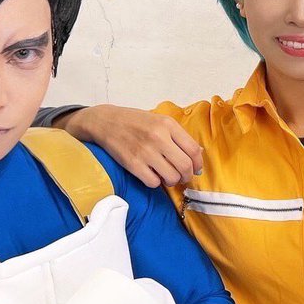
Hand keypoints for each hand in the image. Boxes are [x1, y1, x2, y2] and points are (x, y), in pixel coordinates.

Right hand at [59, 105, 203, 187]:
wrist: (105, 122)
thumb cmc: (135, 122)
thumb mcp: (159, 120)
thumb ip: (179, 135)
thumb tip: (198, 154)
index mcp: (167, 124)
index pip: (193, 150)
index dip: (198, 164)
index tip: (196, 169)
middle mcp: (158, 137)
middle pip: (185, 166)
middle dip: (187, 176)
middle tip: (183, 177)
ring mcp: (145, 152)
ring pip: (171, 177)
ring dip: (172, 181)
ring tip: (167, 176)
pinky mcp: (132, 164)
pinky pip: (153, 182)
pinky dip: (156, 182)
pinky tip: (152, 175)